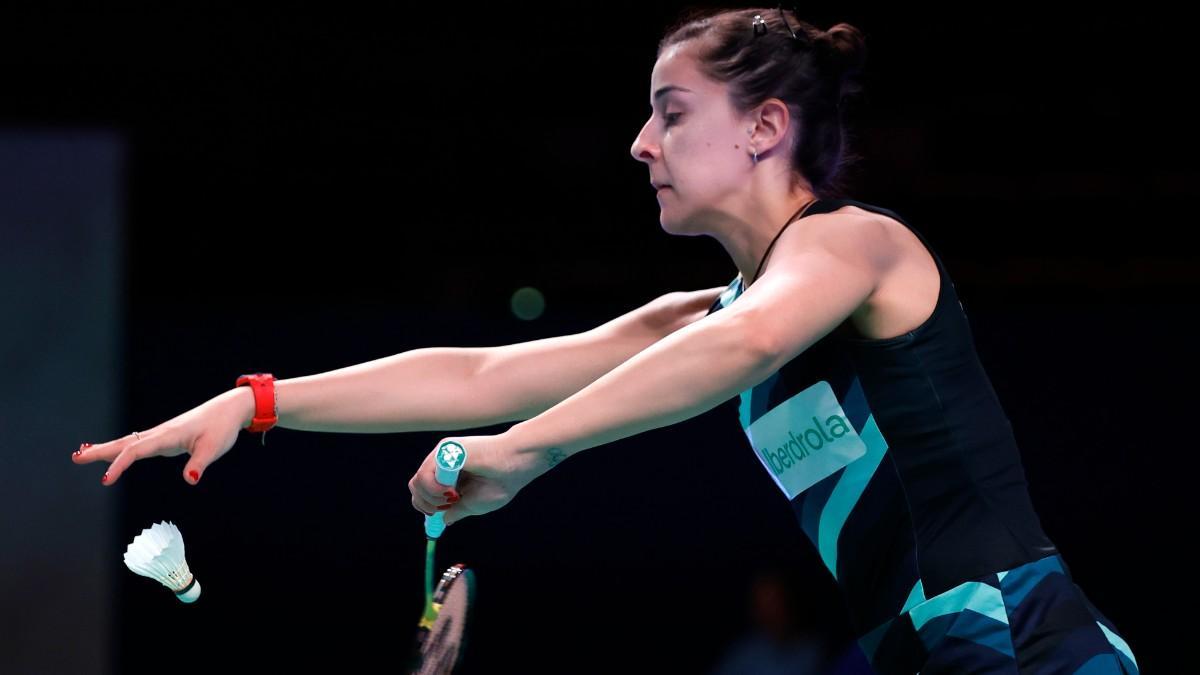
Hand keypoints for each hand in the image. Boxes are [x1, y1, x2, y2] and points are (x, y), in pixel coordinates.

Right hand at [72, 388, 253, 485]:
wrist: (228, 410)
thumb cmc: (221, 428)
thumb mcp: (214, 448)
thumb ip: (200, 464)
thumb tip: (190, 480)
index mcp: (167, 435)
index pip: (136, 451)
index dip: (119, 465)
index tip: (105, 480)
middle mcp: (160, 433)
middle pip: (124, 443)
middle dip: (99, 452)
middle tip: (75, 458)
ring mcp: (161, 434)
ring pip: (128, 442)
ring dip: (106, 449)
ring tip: (82, 455)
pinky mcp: (165, 437)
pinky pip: (137, 444)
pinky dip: (121, 449)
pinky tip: (114, 454)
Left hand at [408, 433, 543, 527]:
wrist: (516, 464)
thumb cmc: (501, 482)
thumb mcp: (474, 504)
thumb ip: (457, 511)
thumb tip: (445, 520)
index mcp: (450, 475)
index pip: (424, 491)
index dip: (427, 506)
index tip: (438, 515)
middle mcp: (443, 463)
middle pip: (416, 486)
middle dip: (426, 504)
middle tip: (444, 508)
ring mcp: (443, 455)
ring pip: (417, 482)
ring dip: (431, 498)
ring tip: (451, 499)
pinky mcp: (445, 449)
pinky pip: (425, 473)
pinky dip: (433, 489)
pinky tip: (450, 492)